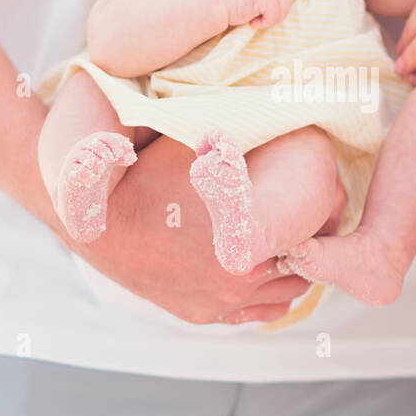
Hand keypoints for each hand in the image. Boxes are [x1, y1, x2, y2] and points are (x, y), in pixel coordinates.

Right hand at [75, 135, 310, 324]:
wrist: (93, 221)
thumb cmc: (146, 177)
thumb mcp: (199, 145)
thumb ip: (243, 134)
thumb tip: (286, 102)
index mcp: (245, 238)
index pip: (314, 229)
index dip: (323, 208)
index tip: (322, 192)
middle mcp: (237, 279)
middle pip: (304, 263)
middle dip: (309, 239)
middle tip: (307, 214)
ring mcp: (218, 302)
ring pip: (286, 292)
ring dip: (291, 266)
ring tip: (285, 237)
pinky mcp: (200, 313)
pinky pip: (258, 313)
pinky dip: (268, 293)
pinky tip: (266, 268)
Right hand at [222, 0, 293, 28]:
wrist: (218, 5)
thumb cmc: (234, 3)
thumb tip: (285, 6)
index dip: (278, 8)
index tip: (263, 14)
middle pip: (287, 1)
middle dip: (277, 15)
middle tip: (261, 19)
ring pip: (282, 10)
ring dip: (270, 20)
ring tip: (255, 19)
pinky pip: (273, 16)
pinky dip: (264, 23)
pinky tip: (251, 21)